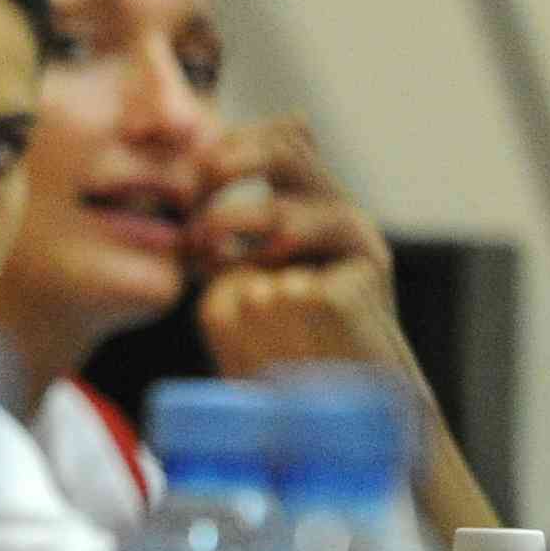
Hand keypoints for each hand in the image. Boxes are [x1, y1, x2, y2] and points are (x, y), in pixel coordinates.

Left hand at [190, 116, 501, 539]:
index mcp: (312, 203)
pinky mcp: (364, 284)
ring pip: (284, 217)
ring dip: (234, 229)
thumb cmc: (277, 347)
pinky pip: (291, 280)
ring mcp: (358, 247)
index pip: (280, 137)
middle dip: (234, 161)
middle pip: (292, 149)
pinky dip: (260, 298)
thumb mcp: (238, 283)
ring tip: (205, 252)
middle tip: (196, 185)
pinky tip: (257, 316)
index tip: (185, 174)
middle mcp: (341, 216)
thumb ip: (221, 240)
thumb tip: (186, 202)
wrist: (331, 412)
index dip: (229, 145)